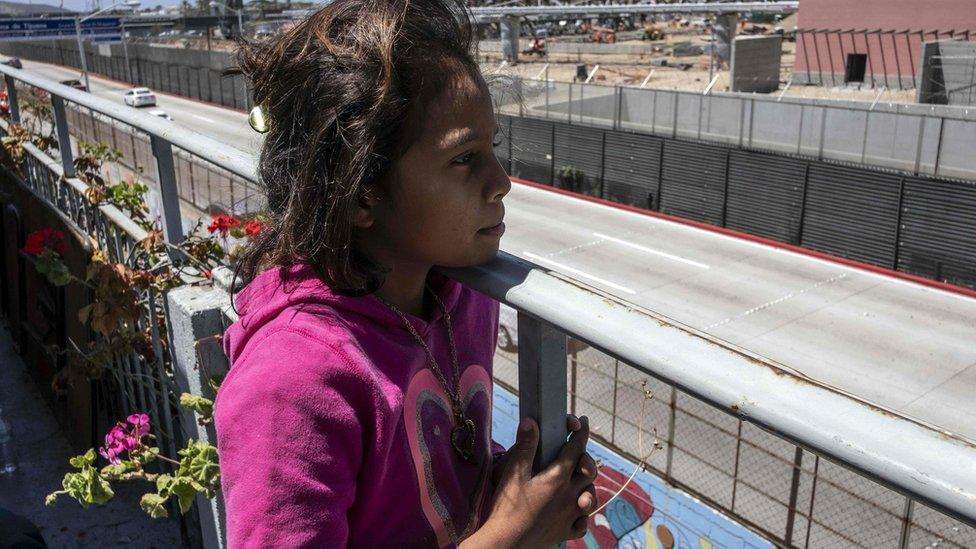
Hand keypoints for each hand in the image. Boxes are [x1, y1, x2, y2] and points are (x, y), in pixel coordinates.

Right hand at [468, 415, 598, 546]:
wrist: (506, 543)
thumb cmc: (508, 506)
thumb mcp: (514, 472)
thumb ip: (525, 446)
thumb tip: (531, 421)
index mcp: (559, 477)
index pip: (576, 448)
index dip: (580, 432)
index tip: (583, 422)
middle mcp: (570, 495)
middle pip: (589, 471)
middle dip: (586, 457)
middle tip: (578, 451)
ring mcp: (570, 515)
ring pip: (591, 497)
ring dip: (588, 486)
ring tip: (581, 481)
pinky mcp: (565, 532)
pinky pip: (582, 523)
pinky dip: (582, 515)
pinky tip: (575, 512)